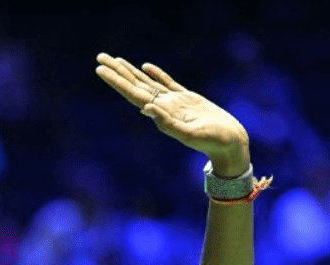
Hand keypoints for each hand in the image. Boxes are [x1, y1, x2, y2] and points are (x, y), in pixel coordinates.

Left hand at [95, 53, 249, 176]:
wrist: (228, 143)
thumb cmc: (211, 141)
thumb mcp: (188, 134)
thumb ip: (167, 123)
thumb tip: (145, 108)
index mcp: (160, 113)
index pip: (132, 93)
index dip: (116, 81)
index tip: (100, 69)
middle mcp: (162, 106)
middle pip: (134, 85)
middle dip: (117, 71)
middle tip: (100, 57)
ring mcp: (173, 102)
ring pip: (147, 82)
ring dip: (131, 71)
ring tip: (116, 60)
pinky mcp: (186, 99)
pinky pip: (167, 83)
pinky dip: (156, 74)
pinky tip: (146, 67)